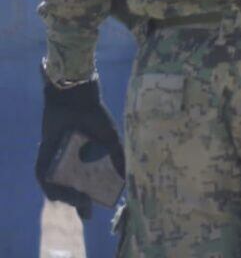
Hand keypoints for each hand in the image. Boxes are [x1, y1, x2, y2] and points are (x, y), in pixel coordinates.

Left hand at [36, 71, 124, 219]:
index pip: (89, 183)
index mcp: (88, 160)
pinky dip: (47, 184)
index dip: (91, 198)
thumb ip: (118, 158)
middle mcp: (71, 162)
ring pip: (56, 184)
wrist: (77, 99)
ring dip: (64, 196)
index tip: (94, 212)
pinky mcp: (44, 154)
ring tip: (76, 200)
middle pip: (72, 187)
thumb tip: (127, 179)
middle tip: (85, 212)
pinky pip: (42, 174)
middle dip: (78, 202)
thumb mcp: (112, 139)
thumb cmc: (97, 117)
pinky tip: (55, 192)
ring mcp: (57, 159)